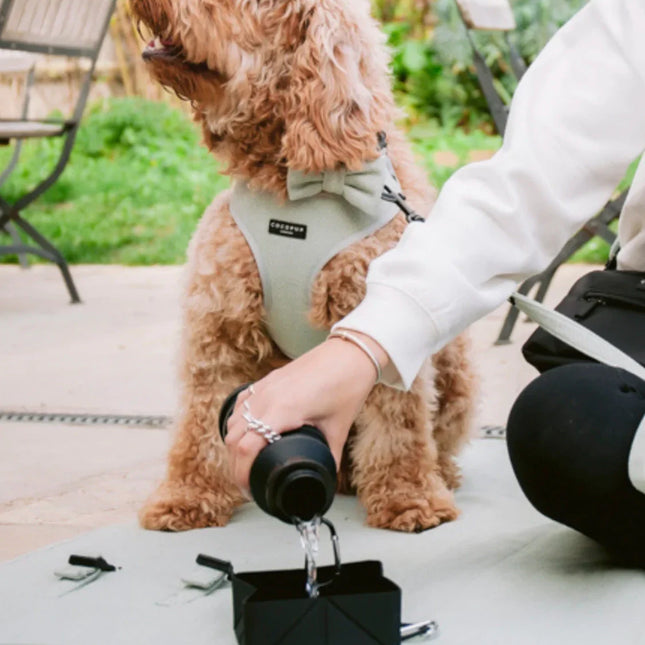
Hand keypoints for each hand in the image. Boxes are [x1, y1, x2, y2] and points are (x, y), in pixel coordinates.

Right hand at [225, 331, 388, 492]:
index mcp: (283, 410)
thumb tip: (325, 477)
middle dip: (235, 465)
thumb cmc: (346, 386)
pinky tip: (246, 432)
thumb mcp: (339, 428)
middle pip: (233, 439)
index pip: (246, 449)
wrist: (350, 353)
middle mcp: (266, 398)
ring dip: (234, 444)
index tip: (250, 490)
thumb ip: (330, 456)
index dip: (242, 475)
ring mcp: (264, 387)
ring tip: (245, 462)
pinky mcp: (266, 380)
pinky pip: (241, 405)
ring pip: (233, 422)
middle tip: (248, 482)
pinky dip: (238, 422)